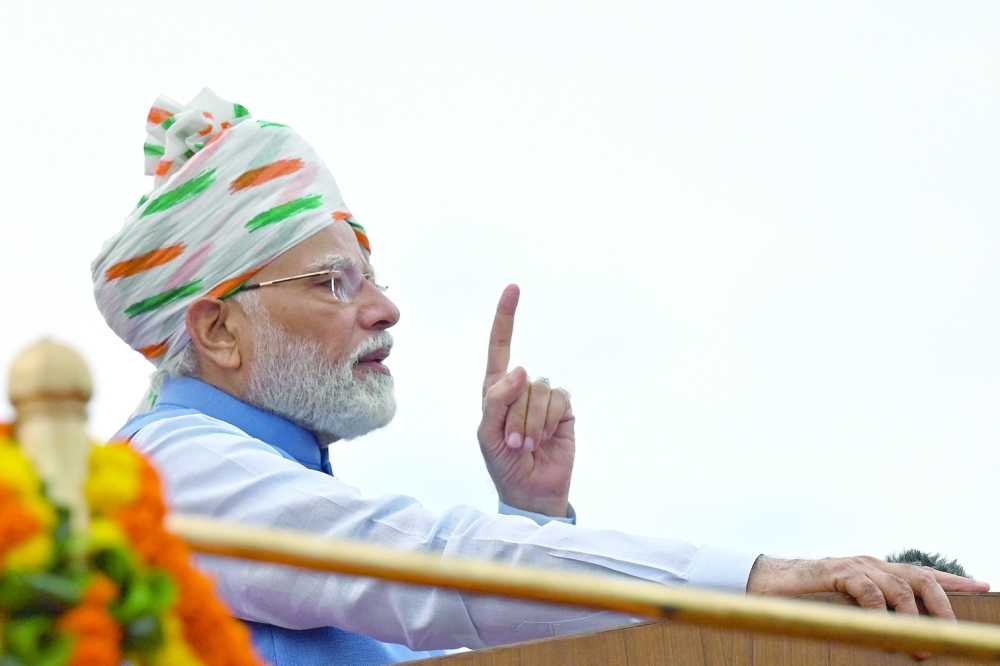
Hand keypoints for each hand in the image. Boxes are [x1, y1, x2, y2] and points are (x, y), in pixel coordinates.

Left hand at [478, 284, 574, 516]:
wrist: (530, 490)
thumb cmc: (502, 463)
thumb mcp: (488, 433)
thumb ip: (498, 399)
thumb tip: (521, 369)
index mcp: (496, 388)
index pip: (500, 346)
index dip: (506, 317)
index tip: (514, 289)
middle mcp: (521, 387)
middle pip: (520, 379)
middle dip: (515, 414)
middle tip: (512, 443)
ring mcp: (544, 397)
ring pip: (539, 390)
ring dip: (531, 422)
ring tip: (526, 445)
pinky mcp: (564, 409)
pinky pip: (558, 400)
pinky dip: (549, 421)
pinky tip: (546, 439)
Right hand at [747, 555, 989, 617]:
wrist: (765, 581)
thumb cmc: (805, 596)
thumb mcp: (846, 603)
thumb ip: (870, 609)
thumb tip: (899, 634)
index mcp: (876, 570)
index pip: (922, 573)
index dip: (954, 581)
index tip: (984, 587)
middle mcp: (871, 563)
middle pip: (921, 578)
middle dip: (944, 605)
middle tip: (952, 634)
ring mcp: (855, 566)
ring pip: (901, 586)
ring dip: (916, 620)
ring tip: (921, 647)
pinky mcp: (837, 573)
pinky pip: (869, 591)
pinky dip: (881, 612)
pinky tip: (884, 629)